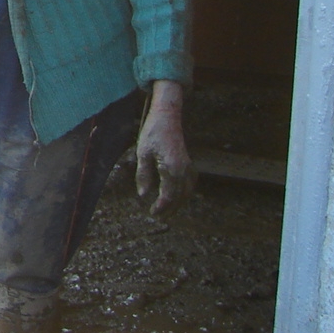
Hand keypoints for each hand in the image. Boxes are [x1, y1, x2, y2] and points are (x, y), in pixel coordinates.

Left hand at [135, 80, 193, 215]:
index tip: (153, 213)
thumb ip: (143, 175)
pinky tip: (179, 195)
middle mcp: (183, 170)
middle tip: (159, 216)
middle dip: (170, 208)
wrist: (167, 116)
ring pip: (187, 191)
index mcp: (171, 169)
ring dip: (179, 203)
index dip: (161, 207)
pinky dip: (186, 192)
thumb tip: (143, 194)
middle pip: (180, 197)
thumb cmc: (152, 133)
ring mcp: (188, 166)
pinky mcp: (189, 162)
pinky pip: (191, 183)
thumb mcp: (142, 153)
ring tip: (168, 211)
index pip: (168, 196)